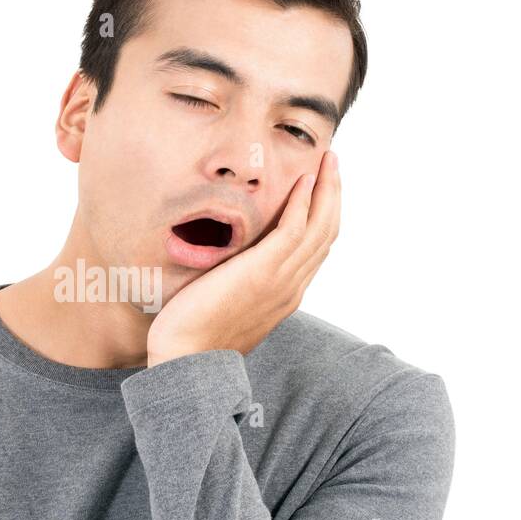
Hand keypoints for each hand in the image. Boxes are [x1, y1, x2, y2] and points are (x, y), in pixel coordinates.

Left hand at [146, 149, 340, 366]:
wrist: (186, 359)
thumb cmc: (193, 337)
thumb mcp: (225, 307)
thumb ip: (237, 286)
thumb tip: (225, 268)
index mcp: (286, 295)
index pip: (316, 249)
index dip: (323, 215)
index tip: (322, 188)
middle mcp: (292, 287)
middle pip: (327, 233)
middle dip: (333, 195)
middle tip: (333, 164)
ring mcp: (282, 280)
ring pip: (320, 227)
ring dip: (327, 189)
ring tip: (328, 160)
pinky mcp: (265, 271)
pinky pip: (295, 229)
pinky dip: (305, 202)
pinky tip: (304, 180)